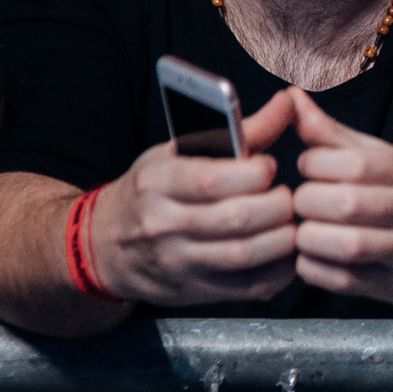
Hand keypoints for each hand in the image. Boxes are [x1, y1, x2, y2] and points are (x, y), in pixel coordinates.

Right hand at [84, 91, 299, 305]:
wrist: (101, 246)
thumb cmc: (150, 191)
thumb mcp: (176, 154)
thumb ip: (239, 132)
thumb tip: (289, 102)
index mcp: (158, 182)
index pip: (214, 179)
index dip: (256, 172)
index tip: (270, 166)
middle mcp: (163, 224)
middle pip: (237, 218)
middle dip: (278, 205)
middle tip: (288, 196)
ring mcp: (178, 262)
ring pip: (245, 254)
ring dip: (283, 237)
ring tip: (291, 221)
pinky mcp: (195, 289)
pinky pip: (249, 286)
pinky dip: (279, 270)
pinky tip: (288, 251)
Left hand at [288, 88, 392, 313]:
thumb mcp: (392, 159)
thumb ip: (337, 136)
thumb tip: (291, 99)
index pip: (354, 163)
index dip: (314, 164)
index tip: (308, 168)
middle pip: (345, 204)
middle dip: (307, 202)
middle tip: (301, 202)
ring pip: (345, 245)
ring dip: (308, 238)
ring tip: (305, 230)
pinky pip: (342, 280)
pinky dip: (314, 268)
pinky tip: (312, 255)